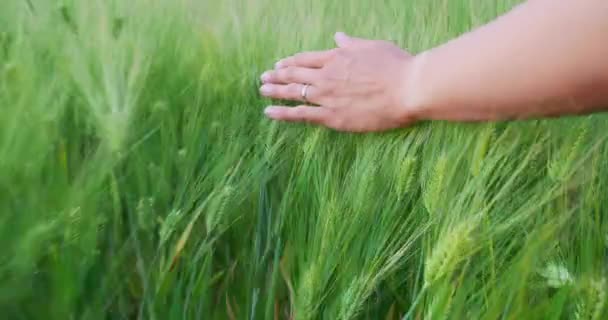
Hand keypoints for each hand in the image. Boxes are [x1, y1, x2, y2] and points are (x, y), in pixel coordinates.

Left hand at [260, 32, 419, 131]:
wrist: (408, 89)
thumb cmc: (397, 66)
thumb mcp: (373, 47)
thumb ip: (351, 43)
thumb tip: (337, 36)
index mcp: (337, 57)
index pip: (306, 59)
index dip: (291, 62)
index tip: (280, 64)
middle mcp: (327, 75)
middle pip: (294, 74)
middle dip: (277, 75)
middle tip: (264, 77)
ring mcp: (326, 96)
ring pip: (292, 92)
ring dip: (274, 91)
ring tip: (262, 91)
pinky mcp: (331, 116)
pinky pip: (300, 114)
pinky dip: (282, 113)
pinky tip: (269, 112)